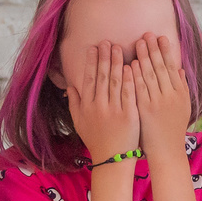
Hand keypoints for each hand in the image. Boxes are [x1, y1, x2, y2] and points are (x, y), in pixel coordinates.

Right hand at [68, 42, 140, 165]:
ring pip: (116, 82)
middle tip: (108, 41)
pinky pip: (129, 93)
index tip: (94, 47)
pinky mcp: (129, 115)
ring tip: (120, 48)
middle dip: (104, 57)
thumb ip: (74, 102)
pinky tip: (132, 66)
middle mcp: (99, 106)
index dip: (91, 62)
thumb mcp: (79, 122)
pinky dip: (130, 79)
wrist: (112, 159)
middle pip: (102, 76)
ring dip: (117, 63)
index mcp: (87, 106)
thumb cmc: (96, 140)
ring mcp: (114, 110)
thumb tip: (70, 85)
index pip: (88, 79)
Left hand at [130, 31, 192, 154]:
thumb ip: (182, 87)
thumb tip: (180, 69)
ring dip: (145, 57)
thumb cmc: (172, 128)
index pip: (172, 67)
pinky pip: (140, 89)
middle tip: (148, 34)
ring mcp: (158, 102)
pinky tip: (133, 63)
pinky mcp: (146, 110)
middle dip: (154, 49)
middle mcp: (171, 96)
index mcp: (180, 93)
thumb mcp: (183, 107)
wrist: (166, 150)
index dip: (166, 51)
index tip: (161, 37)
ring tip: (139, 42)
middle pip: (162, 68)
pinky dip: (137, 75)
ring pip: (151, 75)